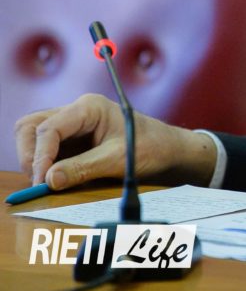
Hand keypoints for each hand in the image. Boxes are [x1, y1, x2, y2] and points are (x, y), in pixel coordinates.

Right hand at [15, 93, 217, 190]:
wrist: (170, 150)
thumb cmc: (152, 147)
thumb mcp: (118, 160)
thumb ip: (83, 168)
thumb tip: (49, 180)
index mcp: (89, 107)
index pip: (48, 128)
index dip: (40, 156)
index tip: (41, 181)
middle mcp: (76, 112)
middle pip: (31, 127)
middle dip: (29, 154)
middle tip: (38, 181)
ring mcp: (73, 126)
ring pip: (34, 137)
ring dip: (33, 159)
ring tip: (45, 182)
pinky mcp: (73, 142)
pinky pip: (47, 150)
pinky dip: (44, 165)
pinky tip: (55, 180)